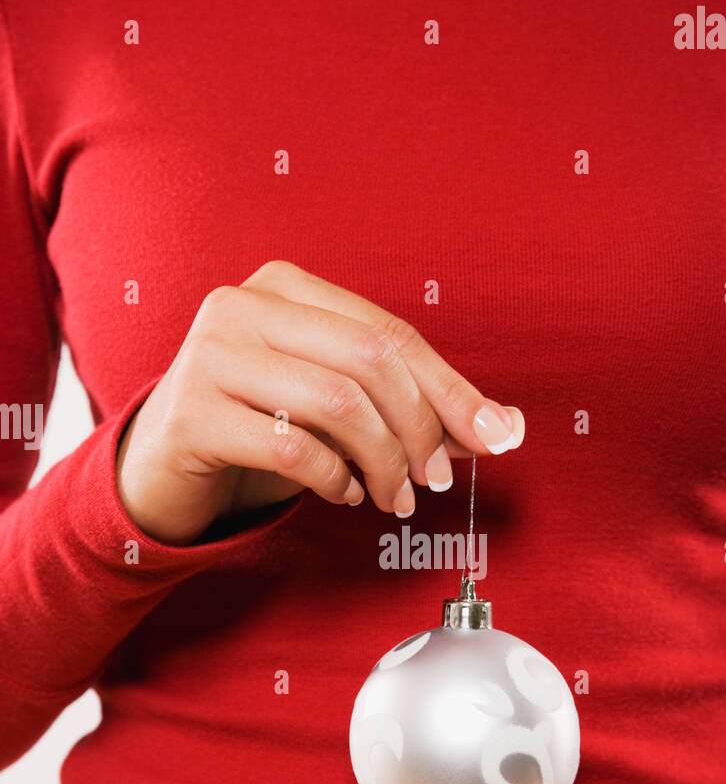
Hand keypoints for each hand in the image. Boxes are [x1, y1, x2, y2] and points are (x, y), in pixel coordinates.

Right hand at [117, 261, 523, 544]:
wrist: (163, 467)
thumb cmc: (261, 427)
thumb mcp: (338, 410)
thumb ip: (414, 409)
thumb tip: (505, 427)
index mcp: (287, 287)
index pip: (390, 334)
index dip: (450, 390)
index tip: (494, 439)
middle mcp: (244, 305)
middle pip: (370, 361)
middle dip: (418, 431)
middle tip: (431, 482)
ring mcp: (211, 354)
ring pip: (336, 403)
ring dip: (381, 462)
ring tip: (389, 496)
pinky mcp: (192, 413)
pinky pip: (291, 449)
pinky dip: (332, 479)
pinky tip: (340, 492)